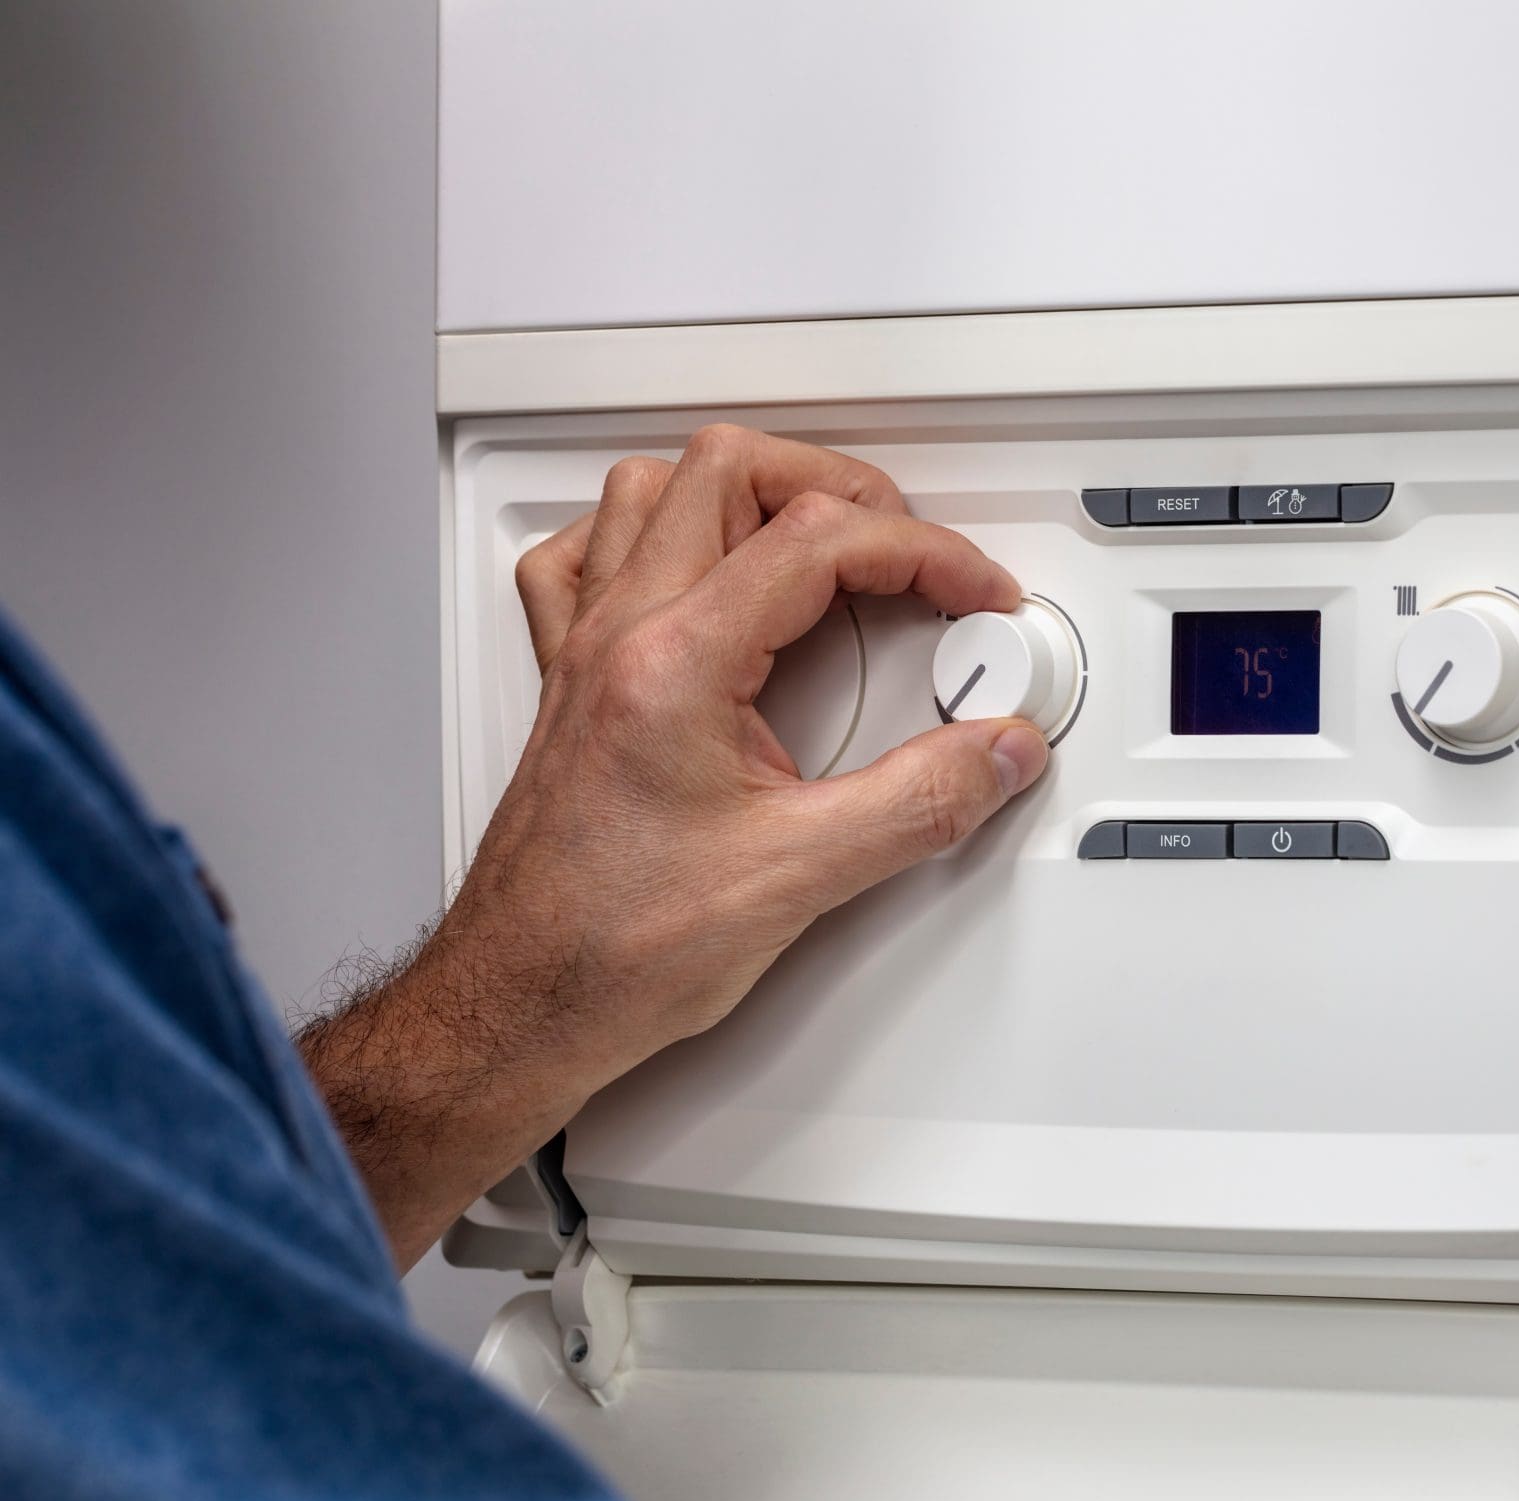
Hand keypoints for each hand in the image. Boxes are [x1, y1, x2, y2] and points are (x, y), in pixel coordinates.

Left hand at [299, 425, 1045, 1266]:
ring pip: (655, 492)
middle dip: (842, 490)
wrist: (519, 1006)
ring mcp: (586, 653)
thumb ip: (920, 804)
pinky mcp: (573, 686)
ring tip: (824, 543)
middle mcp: (619, 638)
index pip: (817, 540)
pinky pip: (590, 559)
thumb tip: (995, 752)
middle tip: (909, 553)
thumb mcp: (799, 879)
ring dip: (750, 496)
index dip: (923, 553)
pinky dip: (654, 537)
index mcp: (674, 665)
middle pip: (729, 472)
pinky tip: (698, 572)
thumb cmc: (612, 952)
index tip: (974, 595)